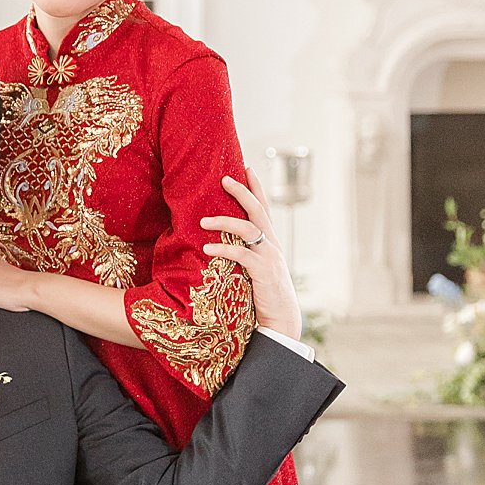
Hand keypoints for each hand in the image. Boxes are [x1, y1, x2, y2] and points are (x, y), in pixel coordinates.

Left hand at [200, 172, 303, 339]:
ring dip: (225, 221)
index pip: (263, 207)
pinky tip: (208, 249)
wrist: (281, 317)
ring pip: (249, 229)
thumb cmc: (263, 293)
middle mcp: (272, 244)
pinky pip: (243, 255)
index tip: (246, 167)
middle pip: (258, 210)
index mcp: (270, 241)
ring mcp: (269, 256)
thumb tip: (218, 242)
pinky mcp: (263, 272)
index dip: (256, 187)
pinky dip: (225, 250)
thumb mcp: (255, 268)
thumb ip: (244, 252)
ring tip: (203, 220)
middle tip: (224, 179)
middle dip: (242, 192)